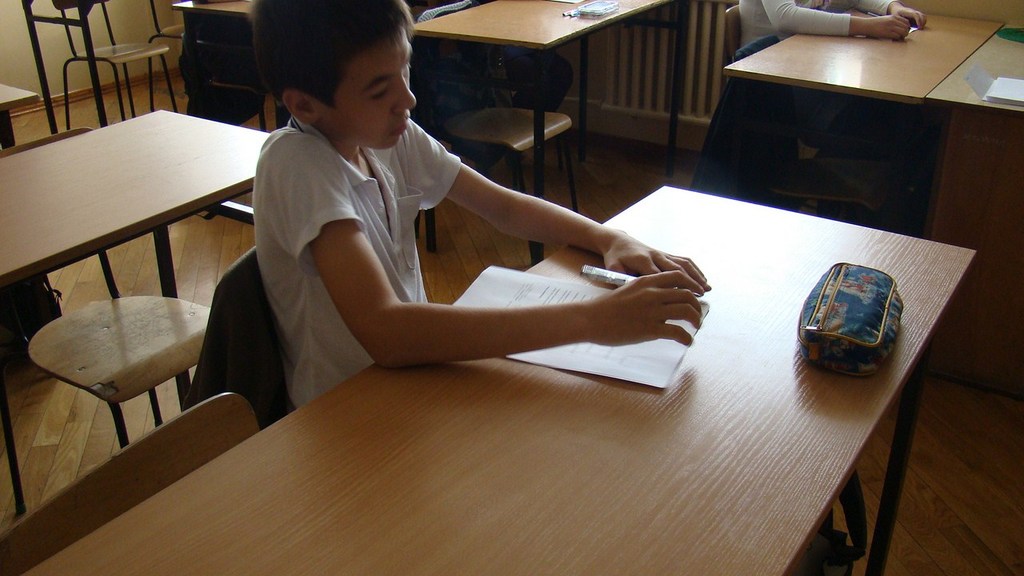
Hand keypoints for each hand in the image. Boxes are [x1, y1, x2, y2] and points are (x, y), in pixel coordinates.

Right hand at [588, 270, 704, 345]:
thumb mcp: (627, 289)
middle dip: (697, 305)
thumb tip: (659, 299)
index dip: (691, 285)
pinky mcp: (650, 329)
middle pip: (686, 294)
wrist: (590, 319)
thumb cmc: (605, 307)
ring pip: (686, 311)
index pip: (678, 277)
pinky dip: (687, 337)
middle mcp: (653, 294)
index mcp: (646, 282)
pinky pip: (677, 332)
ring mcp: (652, 311)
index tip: (696, 294)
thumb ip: (644, 290)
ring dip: (696, 320)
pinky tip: (687, 342)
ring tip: (696, 327)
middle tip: (697, 314)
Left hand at [601, 234, 710, 295]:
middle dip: (689, 282)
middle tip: (700, 296)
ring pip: (682, 264)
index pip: (659, 275)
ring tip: (706, 289)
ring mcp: (662, 254)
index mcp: (642, 261)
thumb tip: (629, 292)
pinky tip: (703, 279)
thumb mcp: (613, 268)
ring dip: (696, 276)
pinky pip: (683, 260)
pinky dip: (695, 269)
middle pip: (675, 270)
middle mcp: (655, 256)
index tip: (681, 299)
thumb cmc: (615, 258)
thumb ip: (620, 279)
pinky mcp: (665, 253)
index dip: (671, 286)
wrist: (618, 241)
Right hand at [852, 14, 912, 39]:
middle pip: (906, 27)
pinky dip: (897, 39)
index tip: (903, 30)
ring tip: (899, 38)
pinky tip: (894, 39)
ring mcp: (890, 27)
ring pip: (903, 32)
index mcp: (894, 17)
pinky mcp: (887, 33)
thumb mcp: (886, 19)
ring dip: (902, 36)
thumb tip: (901, 27)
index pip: (906, 22)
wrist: (867, 25)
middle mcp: (893, 21)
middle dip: (906, 32)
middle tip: (902, 35)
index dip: (907, 27)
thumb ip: (894, 21)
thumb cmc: (875, 23)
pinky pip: (897, 36)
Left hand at [889, 3, 925, 28]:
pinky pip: (923, 18)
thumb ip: (899, 22)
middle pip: (922, 15)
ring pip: (924, 16)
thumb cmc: (896, 14)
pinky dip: (923, 22)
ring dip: (923, 22)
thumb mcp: (896, 17)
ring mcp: (916, 13)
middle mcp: (914, 11)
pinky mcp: (917, 15)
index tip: (918, 27)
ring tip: (920, 28)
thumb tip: (903, 28)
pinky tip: (919, 27)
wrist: (897, 9)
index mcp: (908, 12)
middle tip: (919, 29)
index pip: (916, 15)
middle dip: (922, 22)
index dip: (918, 21)